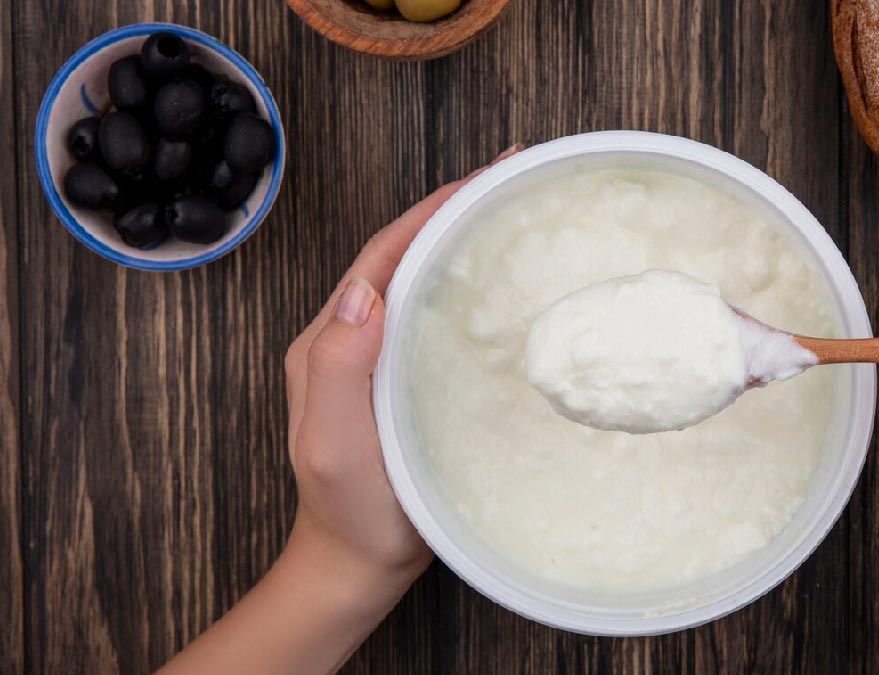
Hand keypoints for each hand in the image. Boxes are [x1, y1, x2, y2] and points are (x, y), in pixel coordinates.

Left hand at [158, 145, 522, 674]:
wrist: (359, 564)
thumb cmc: (351, 510)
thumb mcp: (333, 441)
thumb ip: (338, 366)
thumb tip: (365, 290)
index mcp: (329, 341)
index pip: (382, 255)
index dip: (432, 210)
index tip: (486, 177)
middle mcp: (350, 339)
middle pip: (402, 255)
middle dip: (453, 210)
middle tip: (513, 179)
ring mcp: (378, 359)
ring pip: (421, 280)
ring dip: (461, 241)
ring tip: (513, 214)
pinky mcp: (405, 379)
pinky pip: (435, 317)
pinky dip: (468, 287)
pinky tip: (503, 286)